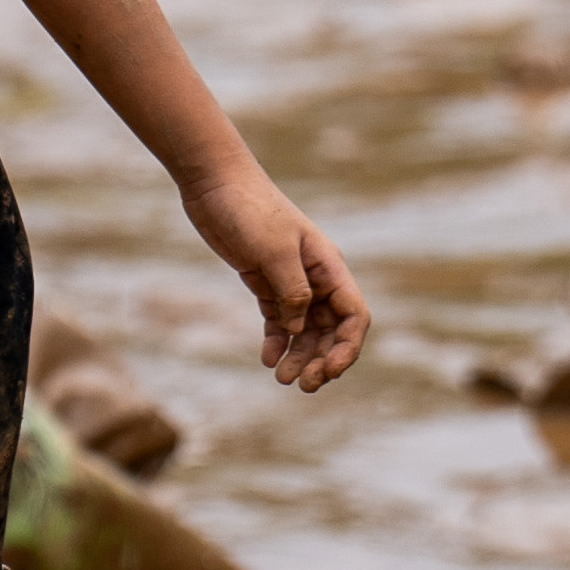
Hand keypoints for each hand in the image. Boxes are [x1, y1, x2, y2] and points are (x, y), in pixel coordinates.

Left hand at [185, 168, 367, 390]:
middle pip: (332, 329)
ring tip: (282, 378)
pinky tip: (267, 358)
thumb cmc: (250, 209)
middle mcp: (316, 277)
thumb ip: (292, 291)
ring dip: (300, 356)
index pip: (354, 315)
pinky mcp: (265, 283)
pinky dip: (277, 341)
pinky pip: (279, 321)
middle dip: (323, 359)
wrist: (215, 183)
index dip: (348, 347)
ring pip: (306, 330)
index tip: (331, 371)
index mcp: (328, 266)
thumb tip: (300, 329)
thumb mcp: (274, 250)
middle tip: (304, 385)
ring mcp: (291, 281)